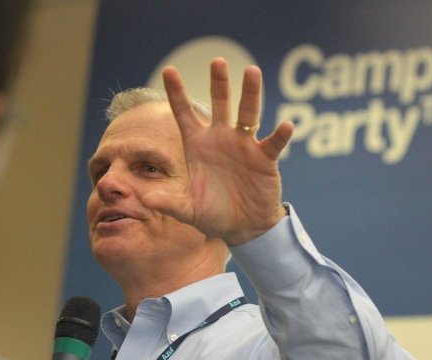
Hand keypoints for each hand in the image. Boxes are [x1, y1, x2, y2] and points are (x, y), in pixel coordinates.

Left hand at [141, 58, 292, 245]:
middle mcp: (220, 139)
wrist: (242, 227)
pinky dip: (280, 135)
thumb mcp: (188, 210)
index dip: (176, 93)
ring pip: (248, 114)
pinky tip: (285, 126)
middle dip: (218, 82)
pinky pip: (273, 143)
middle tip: (217, 61)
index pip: (185, 113)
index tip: (169, 70)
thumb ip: (169, 203)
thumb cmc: (212, 214)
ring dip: (250, 93)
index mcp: (198, 146)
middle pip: (220, 103)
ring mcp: (244, 146)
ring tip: (252, 71)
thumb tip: (146, 199)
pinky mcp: (265, 159)